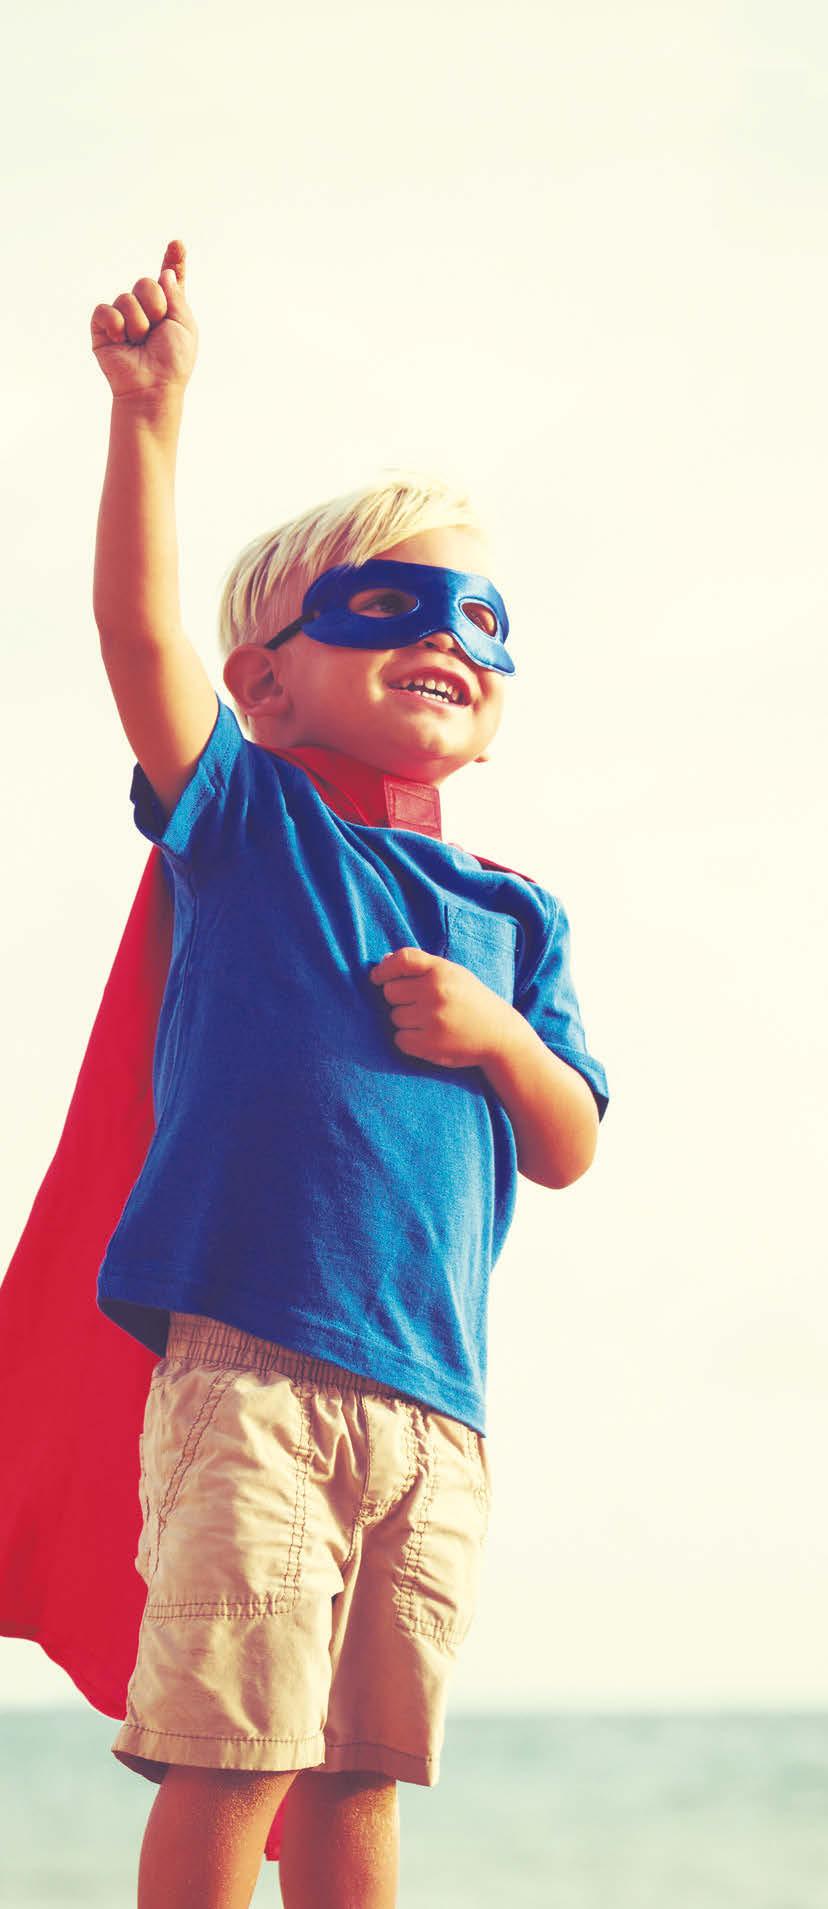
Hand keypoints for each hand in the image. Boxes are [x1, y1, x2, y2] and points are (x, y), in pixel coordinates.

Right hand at [90, 239, 197, 400]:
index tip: (177, 245)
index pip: (169, 280)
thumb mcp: (184, 325)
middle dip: (155, 304)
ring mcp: (123, 318)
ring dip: (138, 321)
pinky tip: (122, 340)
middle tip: (157, 328)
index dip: (173, 262)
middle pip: (145, 283)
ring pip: (126, 298)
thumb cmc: (173, 362)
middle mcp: (145, 310)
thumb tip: (164, 273)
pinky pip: (105, 310)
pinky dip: (116, 324)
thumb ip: (176, 295)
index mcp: (168, 310)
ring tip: (140, 342)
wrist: (152, 386)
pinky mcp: (103, 328)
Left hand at [369, 946, 510, 1069]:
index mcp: (442, 970)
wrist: (500, 1036)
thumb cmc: (472, 1001)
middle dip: (400, 999)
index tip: (377, 977)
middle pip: (391, 992)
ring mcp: (432, 1018)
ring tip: (430, 1022)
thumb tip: (383, 961)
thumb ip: (421, 967)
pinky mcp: (429, 1044)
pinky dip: (409, 1040)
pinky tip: (428, 1037)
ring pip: (394, 1017)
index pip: (403, 960)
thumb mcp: (454, 975)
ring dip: (406, 1021)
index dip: (385, 968)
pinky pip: (400, 1039)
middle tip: (420, 1005)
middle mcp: (436, 992)